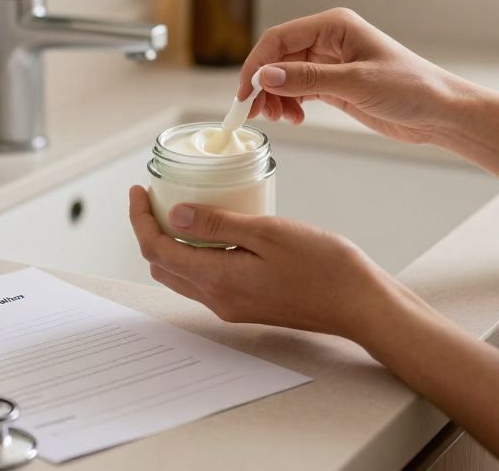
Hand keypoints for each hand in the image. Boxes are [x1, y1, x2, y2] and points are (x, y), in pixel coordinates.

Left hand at [127, 185, 386, 338]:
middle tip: (155, 197)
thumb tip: (175, 216)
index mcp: (218, 280)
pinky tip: (213, 230)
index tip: (138, 191)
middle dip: (150, 231)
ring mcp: (232, 306)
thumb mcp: (268, 232)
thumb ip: (218, 224)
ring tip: (180, 208)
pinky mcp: (246, 305)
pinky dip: (195, 254)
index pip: (157, 250)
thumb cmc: (324, 266)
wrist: (359, 303)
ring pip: (182, 274)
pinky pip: (205, 279)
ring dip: (172, 244)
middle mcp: (218, 300)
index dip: (140, 219)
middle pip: (163, 266)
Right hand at [237, 7, 473, 144]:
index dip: (256, 65)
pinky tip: (294, 119)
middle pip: (277, 58)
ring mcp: (330, 63)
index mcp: (334, 25)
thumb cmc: (411, 88)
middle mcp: (329, 40)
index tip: (244, 93)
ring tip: (281, 119)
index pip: (279, 39)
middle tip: (254, 113)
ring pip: (284, 76)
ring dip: (275, 97)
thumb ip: (309, 79)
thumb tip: (266, 77)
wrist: (441, 112)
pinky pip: (298, 90)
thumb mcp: (357, 83)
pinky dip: (289, 104)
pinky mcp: (334, 85)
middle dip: (262, 85)